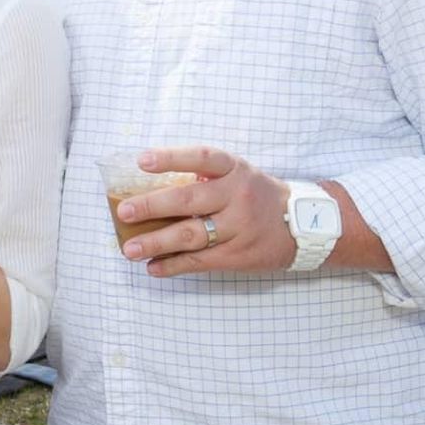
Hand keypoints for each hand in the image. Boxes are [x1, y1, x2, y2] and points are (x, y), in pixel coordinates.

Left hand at [117, 146, 292, 276]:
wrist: (300, 225)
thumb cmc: (256, 193)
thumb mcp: (238, 173)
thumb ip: (204, 176)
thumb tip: (154, 182)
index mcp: (234, 170)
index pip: (201, 158)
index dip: (172, 157)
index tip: (142, 160)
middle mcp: (236, 196)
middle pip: (190, 200)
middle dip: (153, 205)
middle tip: (124, 212)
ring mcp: (237, 228)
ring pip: (191, 235)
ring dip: (156, 242)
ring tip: (129, 249)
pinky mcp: (236, 255)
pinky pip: (199, 261)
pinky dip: (173, 265)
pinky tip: (153, 267)